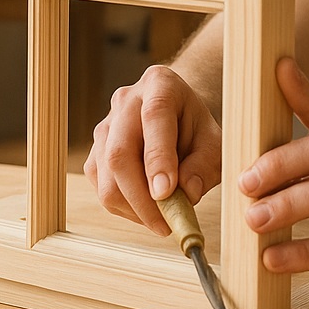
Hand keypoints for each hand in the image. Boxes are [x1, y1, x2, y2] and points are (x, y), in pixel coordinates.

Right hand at [84, 64, 223, 233]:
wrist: (178, 117)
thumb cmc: (196, 130)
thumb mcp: (214, 143)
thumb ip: (204, 165)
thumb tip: (187, 194)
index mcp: (160, 85)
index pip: (154, 117)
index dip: (157, 157)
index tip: (166, 193)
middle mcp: (126, 101)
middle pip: (120, 152)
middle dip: (141, 196)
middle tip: (165, 224)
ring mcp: (105, 125)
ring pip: (106, 175)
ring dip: (133, 207)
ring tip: (162, 220)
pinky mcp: (95, 151)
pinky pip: (100, 186)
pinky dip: (124, 207)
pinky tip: (147, 211)